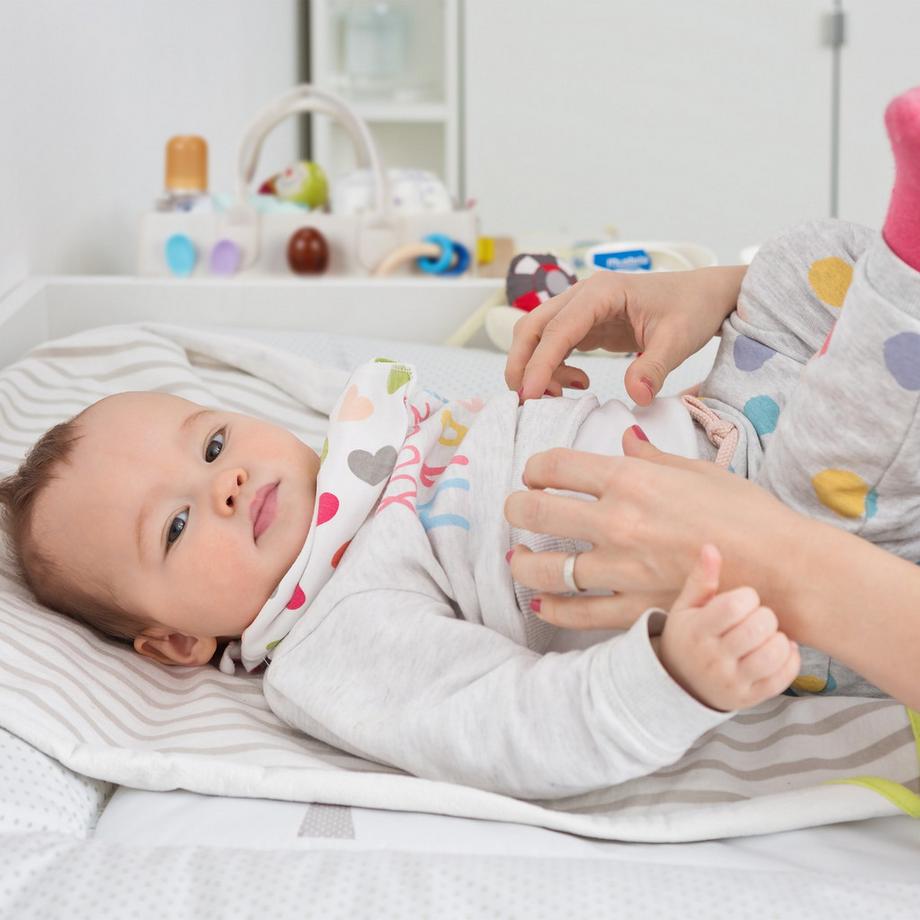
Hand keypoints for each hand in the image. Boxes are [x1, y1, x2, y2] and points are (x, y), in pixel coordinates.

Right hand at [504, 266, 745, 403]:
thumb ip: (654, 368)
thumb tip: (636, 396)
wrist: (703, 296)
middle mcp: (583, 295)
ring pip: (536, 336)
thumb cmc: (692, 308)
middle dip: (521, 364)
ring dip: (534, 367)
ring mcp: (581, 309)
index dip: (539, 363)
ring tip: (558, 395)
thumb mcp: (679, 340)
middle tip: (528, 401)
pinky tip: (576, 384)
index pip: (557, 329)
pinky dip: (552, 368)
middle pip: (532, 327)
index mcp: (602, 292)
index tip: (529, 394)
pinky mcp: (584, 325)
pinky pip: (553, 346)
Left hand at [505, 427, 800, 629]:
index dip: (536, 467)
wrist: (785, 570)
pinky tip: (540, 604)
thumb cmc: (749, 515)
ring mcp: (622, 569)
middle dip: (516, 507)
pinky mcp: (634, 608)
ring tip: (518, 559)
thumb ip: (653, 458)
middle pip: (535, 511)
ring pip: (545, 567)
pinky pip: (577, 613)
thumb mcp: (700, 472)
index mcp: (631, 480)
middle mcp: (617, 522)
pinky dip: (552, 609)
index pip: (557, 465)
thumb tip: (626, 439)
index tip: (535, 473)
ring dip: (523, 562)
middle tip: (518, 509)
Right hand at [655, 545, 799, 710]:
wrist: (679, 684)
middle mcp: (713, 659)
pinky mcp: (749, 697)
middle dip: (765, 616)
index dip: (747, 597)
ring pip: (773, 654)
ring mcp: (732, 681)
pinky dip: (789, 659)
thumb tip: (710, 547)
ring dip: (778, 638)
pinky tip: (778, 650)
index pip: (734, 606)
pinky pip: (783, 678)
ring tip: (767, 635)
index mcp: (696, 631)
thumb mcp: (686, 607)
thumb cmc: (688, 636)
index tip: (742, 600)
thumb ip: (701, 579)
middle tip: (755, 618)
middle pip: (758, 628)